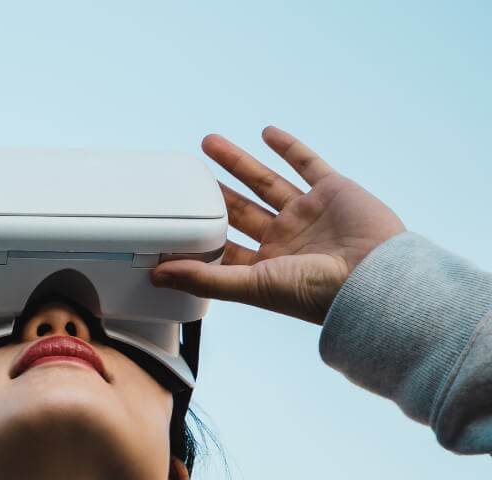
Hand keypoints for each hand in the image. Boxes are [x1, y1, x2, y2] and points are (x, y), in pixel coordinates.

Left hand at [151, 127, 405, 324]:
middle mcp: (286, 239)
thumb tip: (158, 275)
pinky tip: (266, 133)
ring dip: (238, 162)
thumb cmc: (316, 293)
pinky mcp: (333, 190)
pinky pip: (307, 163)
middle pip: (239, 209)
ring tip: (208, 144)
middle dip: (213, 192)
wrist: (374, 278)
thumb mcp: (251, 287)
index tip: (171, 221)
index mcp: (266, 265)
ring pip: (265, 181)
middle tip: (187, 174)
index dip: (199, 235)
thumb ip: (205, 278)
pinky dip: (287, 147)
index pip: (224, 247)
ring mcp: (309, 213)